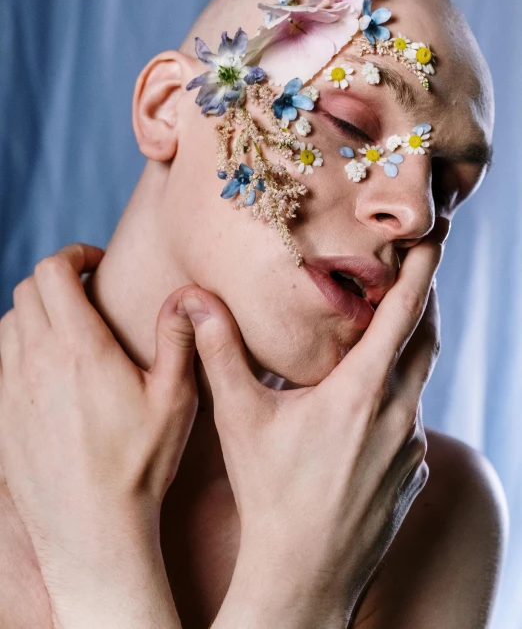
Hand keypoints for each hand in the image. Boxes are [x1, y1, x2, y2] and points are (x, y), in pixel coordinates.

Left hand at [0, 244, 197, 586]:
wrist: (94, 532)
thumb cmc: (140, 465)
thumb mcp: (175, 399)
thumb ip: (178, 338)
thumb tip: (186, 294)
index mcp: (80, 348)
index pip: (54, 272)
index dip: (74, 255)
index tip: (97, 264)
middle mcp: (36, 361)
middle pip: (26, 291)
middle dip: (55, 279)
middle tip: (86, 293)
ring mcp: (12, 391)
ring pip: (8, 324)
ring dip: (34, 312)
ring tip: (67, 329)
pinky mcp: (1, 418)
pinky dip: (18, 348)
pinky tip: (48, 369)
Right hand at [178, 217, 449, 625]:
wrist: (304, 576)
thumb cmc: (269, 495)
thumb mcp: (239, 417)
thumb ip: (220, 351)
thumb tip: (196, 301)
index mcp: (362, 391)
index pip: (404, 313)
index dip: (422, 271)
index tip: (433, 239)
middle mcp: (399, 414)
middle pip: (426, 339)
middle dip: (424, 300)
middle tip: (414, 273)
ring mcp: (411, 447)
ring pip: (419, 381)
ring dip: (409, 350)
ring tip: (387, 331)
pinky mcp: (412, 473)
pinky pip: (413, 420)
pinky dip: (401, 395)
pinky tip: (373, 403)